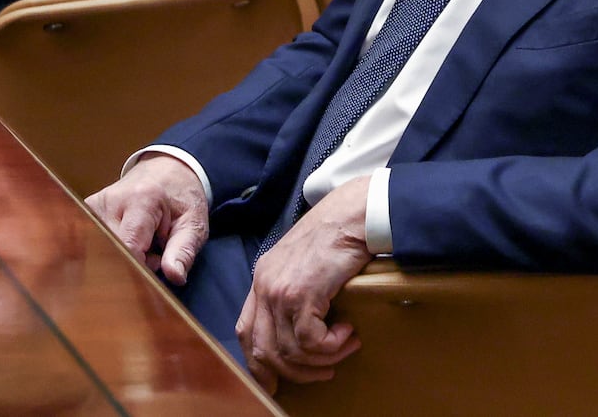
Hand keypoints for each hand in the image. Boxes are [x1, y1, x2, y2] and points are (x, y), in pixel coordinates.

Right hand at [86, 154, 209, 285]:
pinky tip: (126, 241)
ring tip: (142, 245)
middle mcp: (111, 200)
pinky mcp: (86, 212)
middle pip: (111, 252)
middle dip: (131, 264)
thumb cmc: (181, 199)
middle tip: (153, 254)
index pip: (128, 248)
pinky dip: (112, 250)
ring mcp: (94, 206)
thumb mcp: (193, 224)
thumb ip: (183, 251)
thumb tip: (175, 277)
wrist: (166, 171)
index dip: (140, 268)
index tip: (154, 269)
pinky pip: (95, 244)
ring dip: (122, 256)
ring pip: (102, 252)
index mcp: (141, 199)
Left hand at [237, 176, 372, 392]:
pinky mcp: (303, 293)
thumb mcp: (303, 266)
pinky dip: (332, 346)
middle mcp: (265, 286)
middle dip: (294, 372)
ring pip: (290, 351)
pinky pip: (312, 341)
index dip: (259, 364)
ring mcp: (281, 290)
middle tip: (324, 372)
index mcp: (262, 279)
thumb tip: (301, 336)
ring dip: (322, 359)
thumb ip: (292, 294)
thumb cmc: (336, 237)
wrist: (352, 214)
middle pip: (263, 351)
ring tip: (345, 346)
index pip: (246, 332)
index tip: (276, 383)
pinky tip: (348, 332)